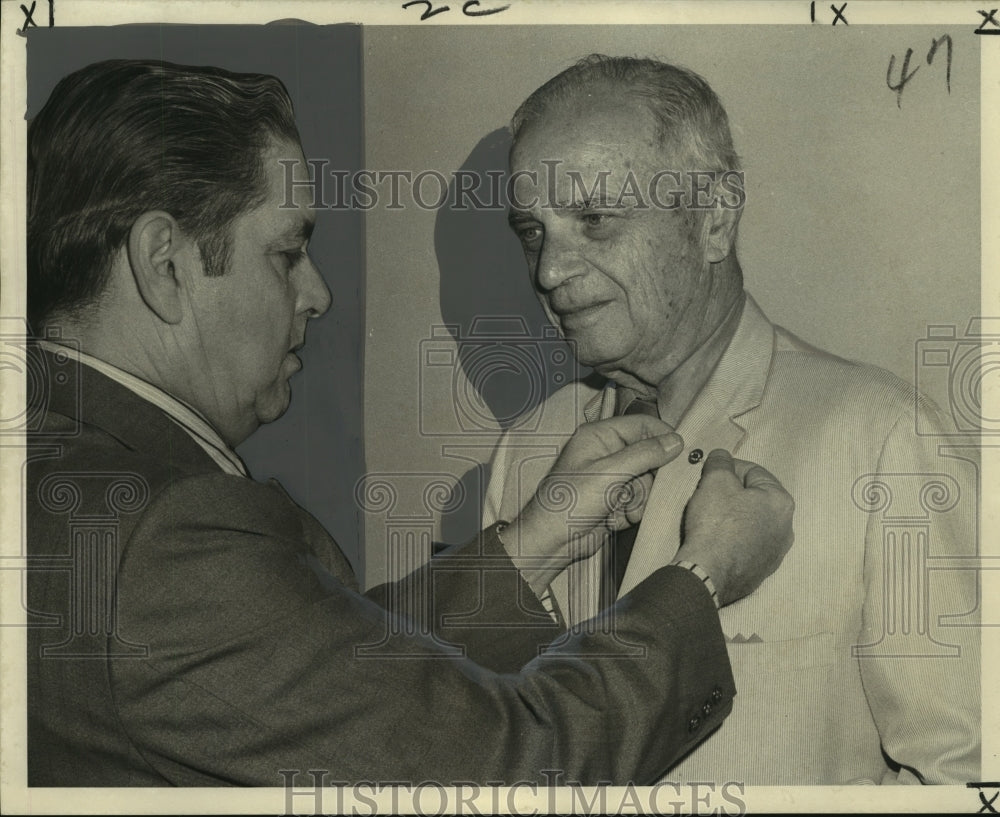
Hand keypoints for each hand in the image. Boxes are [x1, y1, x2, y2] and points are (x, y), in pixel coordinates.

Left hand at [503, 416, 682, 591]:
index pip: (642, 425)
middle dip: (647, 479)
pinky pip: (639, 501)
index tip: (684, 452)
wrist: (552, 541)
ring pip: (647, 482)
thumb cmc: (571, 502)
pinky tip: (614, 519)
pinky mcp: (615, 500)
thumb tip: (676, 441)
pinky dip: (631, 512)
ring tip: (620, 509)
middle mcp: (607, 453)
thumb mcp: (610, 473)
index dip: (663, 437)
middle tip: (637, 491)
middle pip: (649, 457)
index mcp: (600, 436)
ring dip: (639, 500)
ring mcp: (612, 477)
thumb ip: (645, 454)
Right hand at [675, 449, 793, 605]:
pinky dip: (735, 539)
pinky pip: (748, 545)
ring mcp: (776, 553)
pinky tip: (717, 541)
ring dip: (735, 517)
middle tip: (709, 496)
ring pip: (753, 523)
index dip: (729, 468)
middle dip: (733, 494)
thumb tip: (722, 455)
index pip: (754, 472)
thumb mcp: (715, 482)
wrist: (708, 573)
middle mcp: (787, 528)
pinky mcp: (762, 572)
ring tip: (711, 519)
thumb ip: (721, 463)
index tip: (710, 475)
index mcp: (781, 502)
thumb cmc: (715, 523)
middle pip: (756, 498)